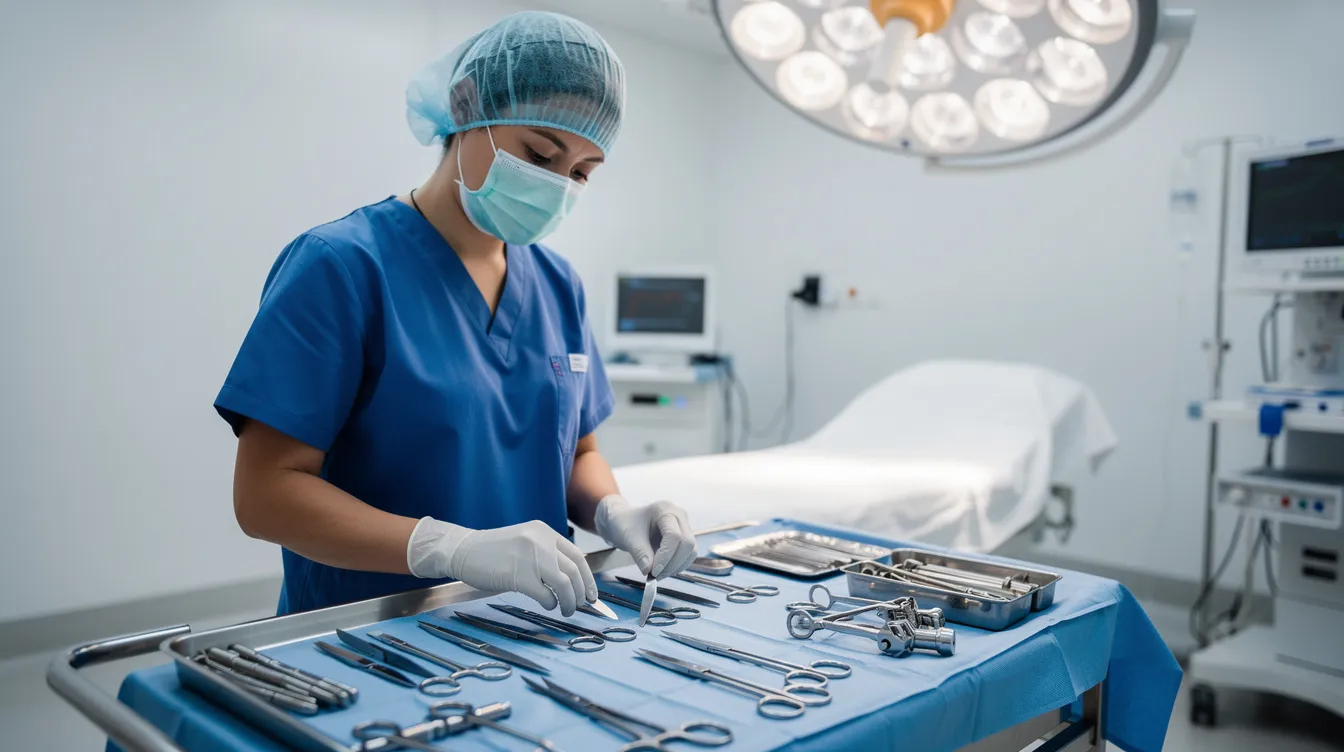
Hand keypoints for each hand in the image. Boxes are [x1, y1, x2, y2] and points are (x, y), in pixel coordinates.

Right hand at [406, 518, 597, 615]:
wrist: (463, 550)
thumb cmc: (493, 551)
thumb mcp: (525, 542)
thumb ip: (546, 554)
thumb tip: (572, 579)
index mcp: (544, 532)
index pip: (577, 556)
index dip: (588, 578)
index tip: (591, 594)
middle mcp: (540, 541)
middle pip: (574, 571)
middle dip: (581, 593)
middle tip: (581, 606)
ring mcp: (530, 558)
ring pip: (564, 584)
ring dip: (569, 601)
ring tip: (567, 610)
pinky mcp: (518, 575)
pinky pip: (545, 595)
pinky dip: (550, 603)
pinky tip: (548, 605)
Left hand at [593, 496, 696, 578]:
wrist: (624, 521)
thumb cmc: (625, 524)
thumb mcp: (628, 538)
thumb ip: (640, 554)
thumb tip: (650, 571)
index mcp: (664, 509)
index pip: (674, 535)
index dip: (666, 556)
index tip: (654, 572)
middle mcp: (678, 515)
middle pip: (687, 543)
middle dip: (673, 564)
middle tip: (656, 576)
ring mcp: (684, 525)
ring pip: (691, 550)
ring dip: (676, 566)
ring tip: (658, 574)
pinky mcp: (684, 537)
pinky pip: (688, 554)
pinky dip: (678, 565)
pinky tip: (663, 570)